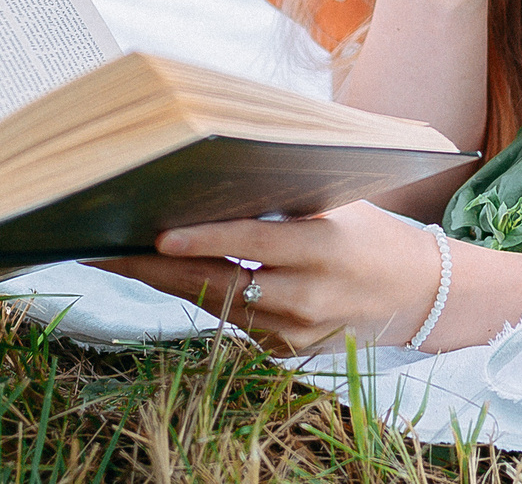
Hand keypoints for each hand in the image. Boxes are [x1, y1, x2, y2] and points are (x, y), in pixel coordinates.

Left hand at [97, 202, 443, 354]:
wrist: (416, 293)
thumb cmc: (370, 231)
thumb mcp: (338, 202)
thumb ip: (282, 194)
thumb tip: (212, 172)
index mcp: (325, 247)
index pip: (253, 242)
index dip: (203, 240)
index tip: (156, 235)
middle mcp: (308, 296)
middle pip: (218, 283)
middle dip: (155, 267)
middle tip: (104, 247)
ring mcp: (294, 330)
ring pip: (216, 304)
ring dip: (166, 280)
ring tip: (118, 255)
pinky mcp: (285, 349)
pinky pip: (232, 319)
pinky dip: (200, 294)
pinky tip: (165, 273)